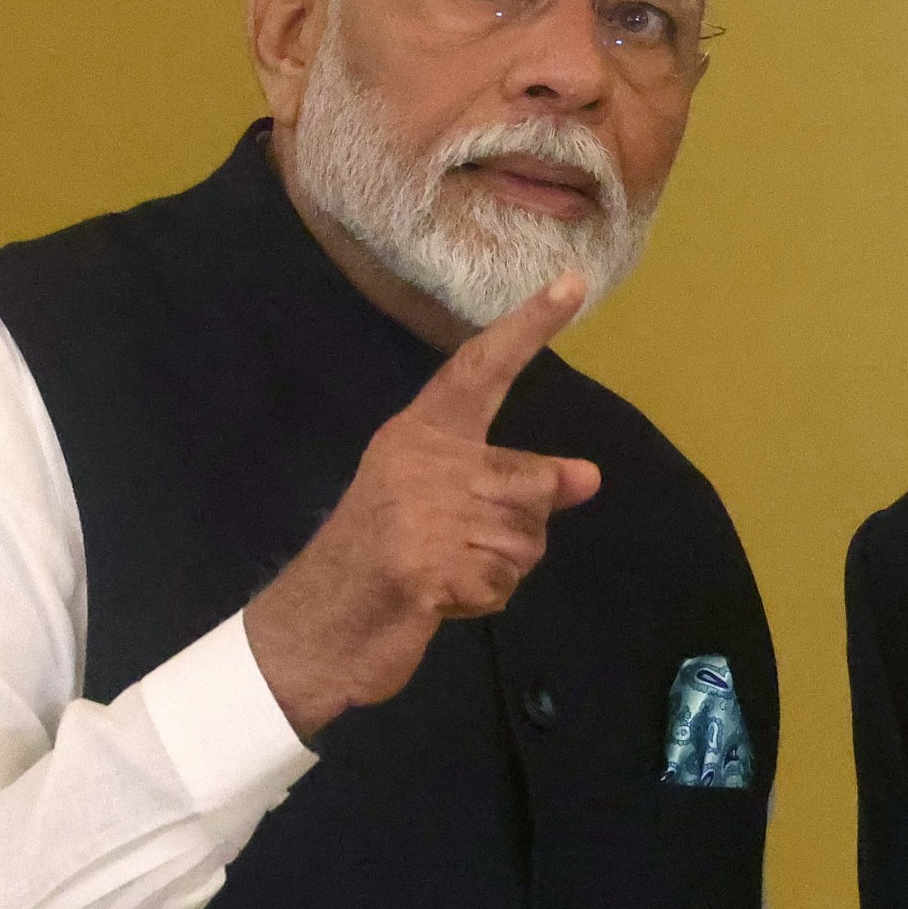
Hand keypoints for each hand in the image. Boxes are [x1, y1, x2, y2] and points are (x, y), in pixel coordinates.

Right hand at [241, 273, 602, 737]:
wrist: (319, 624)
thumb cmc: (375, 557)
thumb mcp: (438, 505)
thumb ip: (509, 487)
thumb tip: (588, 478)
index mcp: (418, 434)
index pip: (479, 368)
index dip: (527, 328)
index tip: (572, 284)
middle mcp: (422, 461)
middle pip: (530, 485)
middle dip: (516, 529)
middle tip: (461, 548)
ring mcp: (423, 514)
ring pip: (526, 538)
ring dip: (499, 568)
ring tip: (446, 572)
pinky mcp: (428, 566)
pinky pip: (500, 582)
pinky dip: (481, 599)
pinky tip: (439, 598)